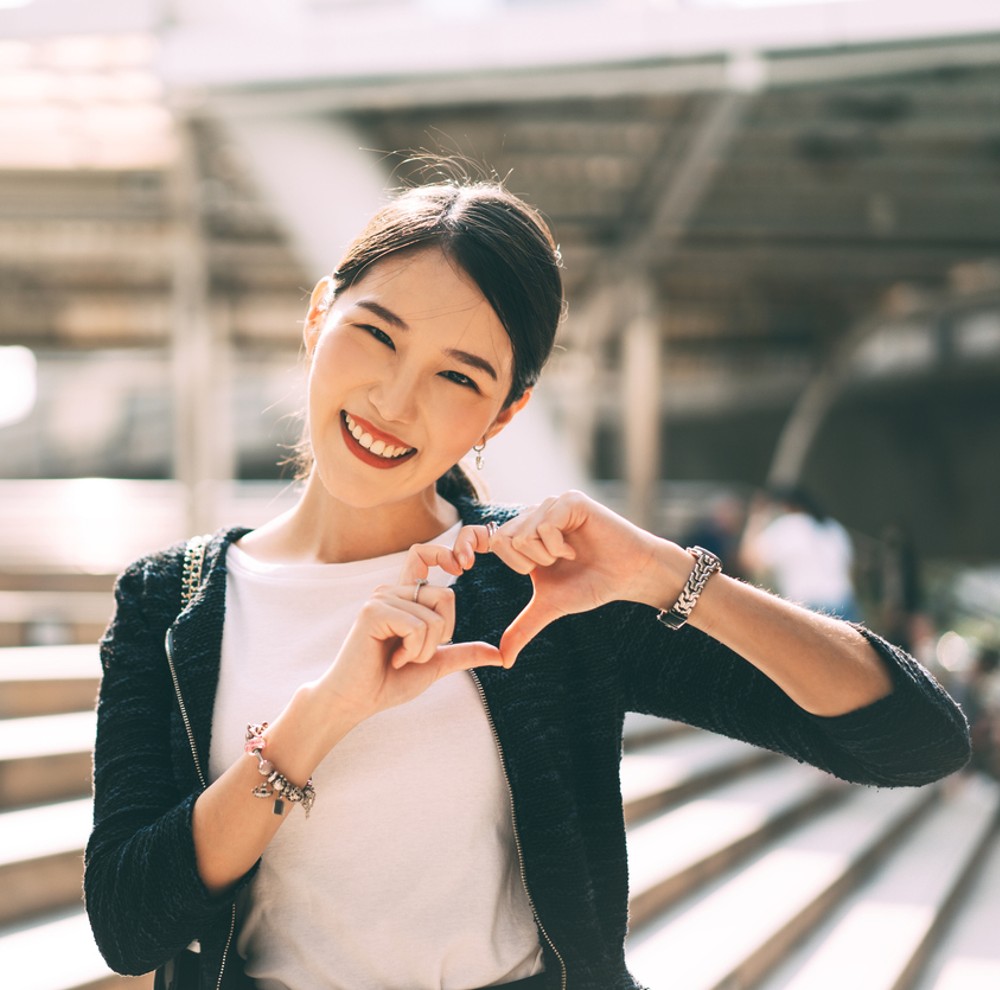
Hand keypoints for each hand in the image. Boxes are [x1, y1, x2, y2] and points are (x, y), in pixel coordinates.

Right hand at [318, 542, 502, 723]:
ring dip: (425, 650)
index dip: (444, 553)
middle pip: (447, 596)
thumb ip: (463, 653)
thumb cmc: (390, 682)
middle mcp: (391, 591)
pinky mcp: (373, 612)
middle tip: (414, 653)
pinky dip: (414, 651)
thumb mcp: (435, 664)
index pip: (422, 555)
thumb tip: (499, 654)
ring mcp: (381, 599)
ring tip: (400, 658)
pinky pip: (417, 626)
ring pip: (434, 616)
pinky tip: (394, 659)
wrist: (357, 702)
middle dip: (442, 635)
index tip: (461, 567)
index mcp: (404, 598)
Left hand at [453, 491, 680, 665]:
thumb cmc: (592, 585)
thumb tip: (503, 659)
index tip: (460, 566)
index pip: (483, 534)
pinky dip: (558, 545)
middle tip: (552, 566)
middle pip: (501, 539)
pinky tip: (576, 548)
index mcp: (524, 535)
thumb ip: (524, 626)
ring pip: (522, 533)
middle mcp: (534, 515)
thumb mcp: (550, 606)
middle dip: (526, 564)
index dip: (465, 544)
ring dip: (545, 556)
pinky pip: (544, 524)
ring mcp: (552, 505)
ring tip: (569, 556)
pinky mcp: (570, 500)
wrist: (628, 575)